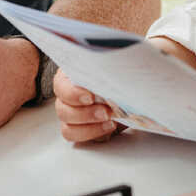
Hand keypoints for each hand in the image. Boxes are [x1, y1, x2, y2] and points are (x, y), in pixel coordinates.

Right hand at [52, 36, 195, 143]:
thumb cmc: (123, 68)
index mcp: (70, 74)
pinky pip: (78, 136)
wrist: (135, 79)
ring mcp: (73, 113)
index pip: (61, 86)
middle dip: (85, 113)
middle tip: (107, 111)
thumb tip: (123, 59)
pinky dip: (93, 134)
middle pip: (63, 109)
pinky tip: (110, 127)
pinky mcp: (82, 127)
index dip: (72, 93)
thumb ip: (116, 62)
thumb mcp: (120, 61)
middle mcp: (68, 94)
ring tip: (111, 121)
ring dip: (89, 126)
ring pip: (68, 126)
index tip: (91, 96)